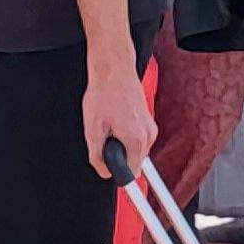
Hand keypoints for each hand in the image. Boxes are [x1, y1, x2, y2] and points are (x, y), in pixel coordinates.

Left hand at [82, 51, 154, 177]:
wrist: (113, 70)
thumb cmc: (103, 94)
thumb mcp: (93, 129)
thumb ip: (97, 156)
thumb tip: (104, 172)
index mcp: (136, 140)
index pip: (131, 173)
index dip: (115, 169)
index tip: (106, 161)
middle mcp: (148, 135)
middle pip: (134, 161)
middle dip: (118, 155)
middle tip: (104, 136)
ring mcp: (150, 127)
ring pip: (136, 149)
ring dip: (122, 144)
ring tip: (109, 125)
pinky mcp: (148, 120)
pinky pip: (138, 138)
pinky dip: (126, 134)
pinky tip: (115, 119)